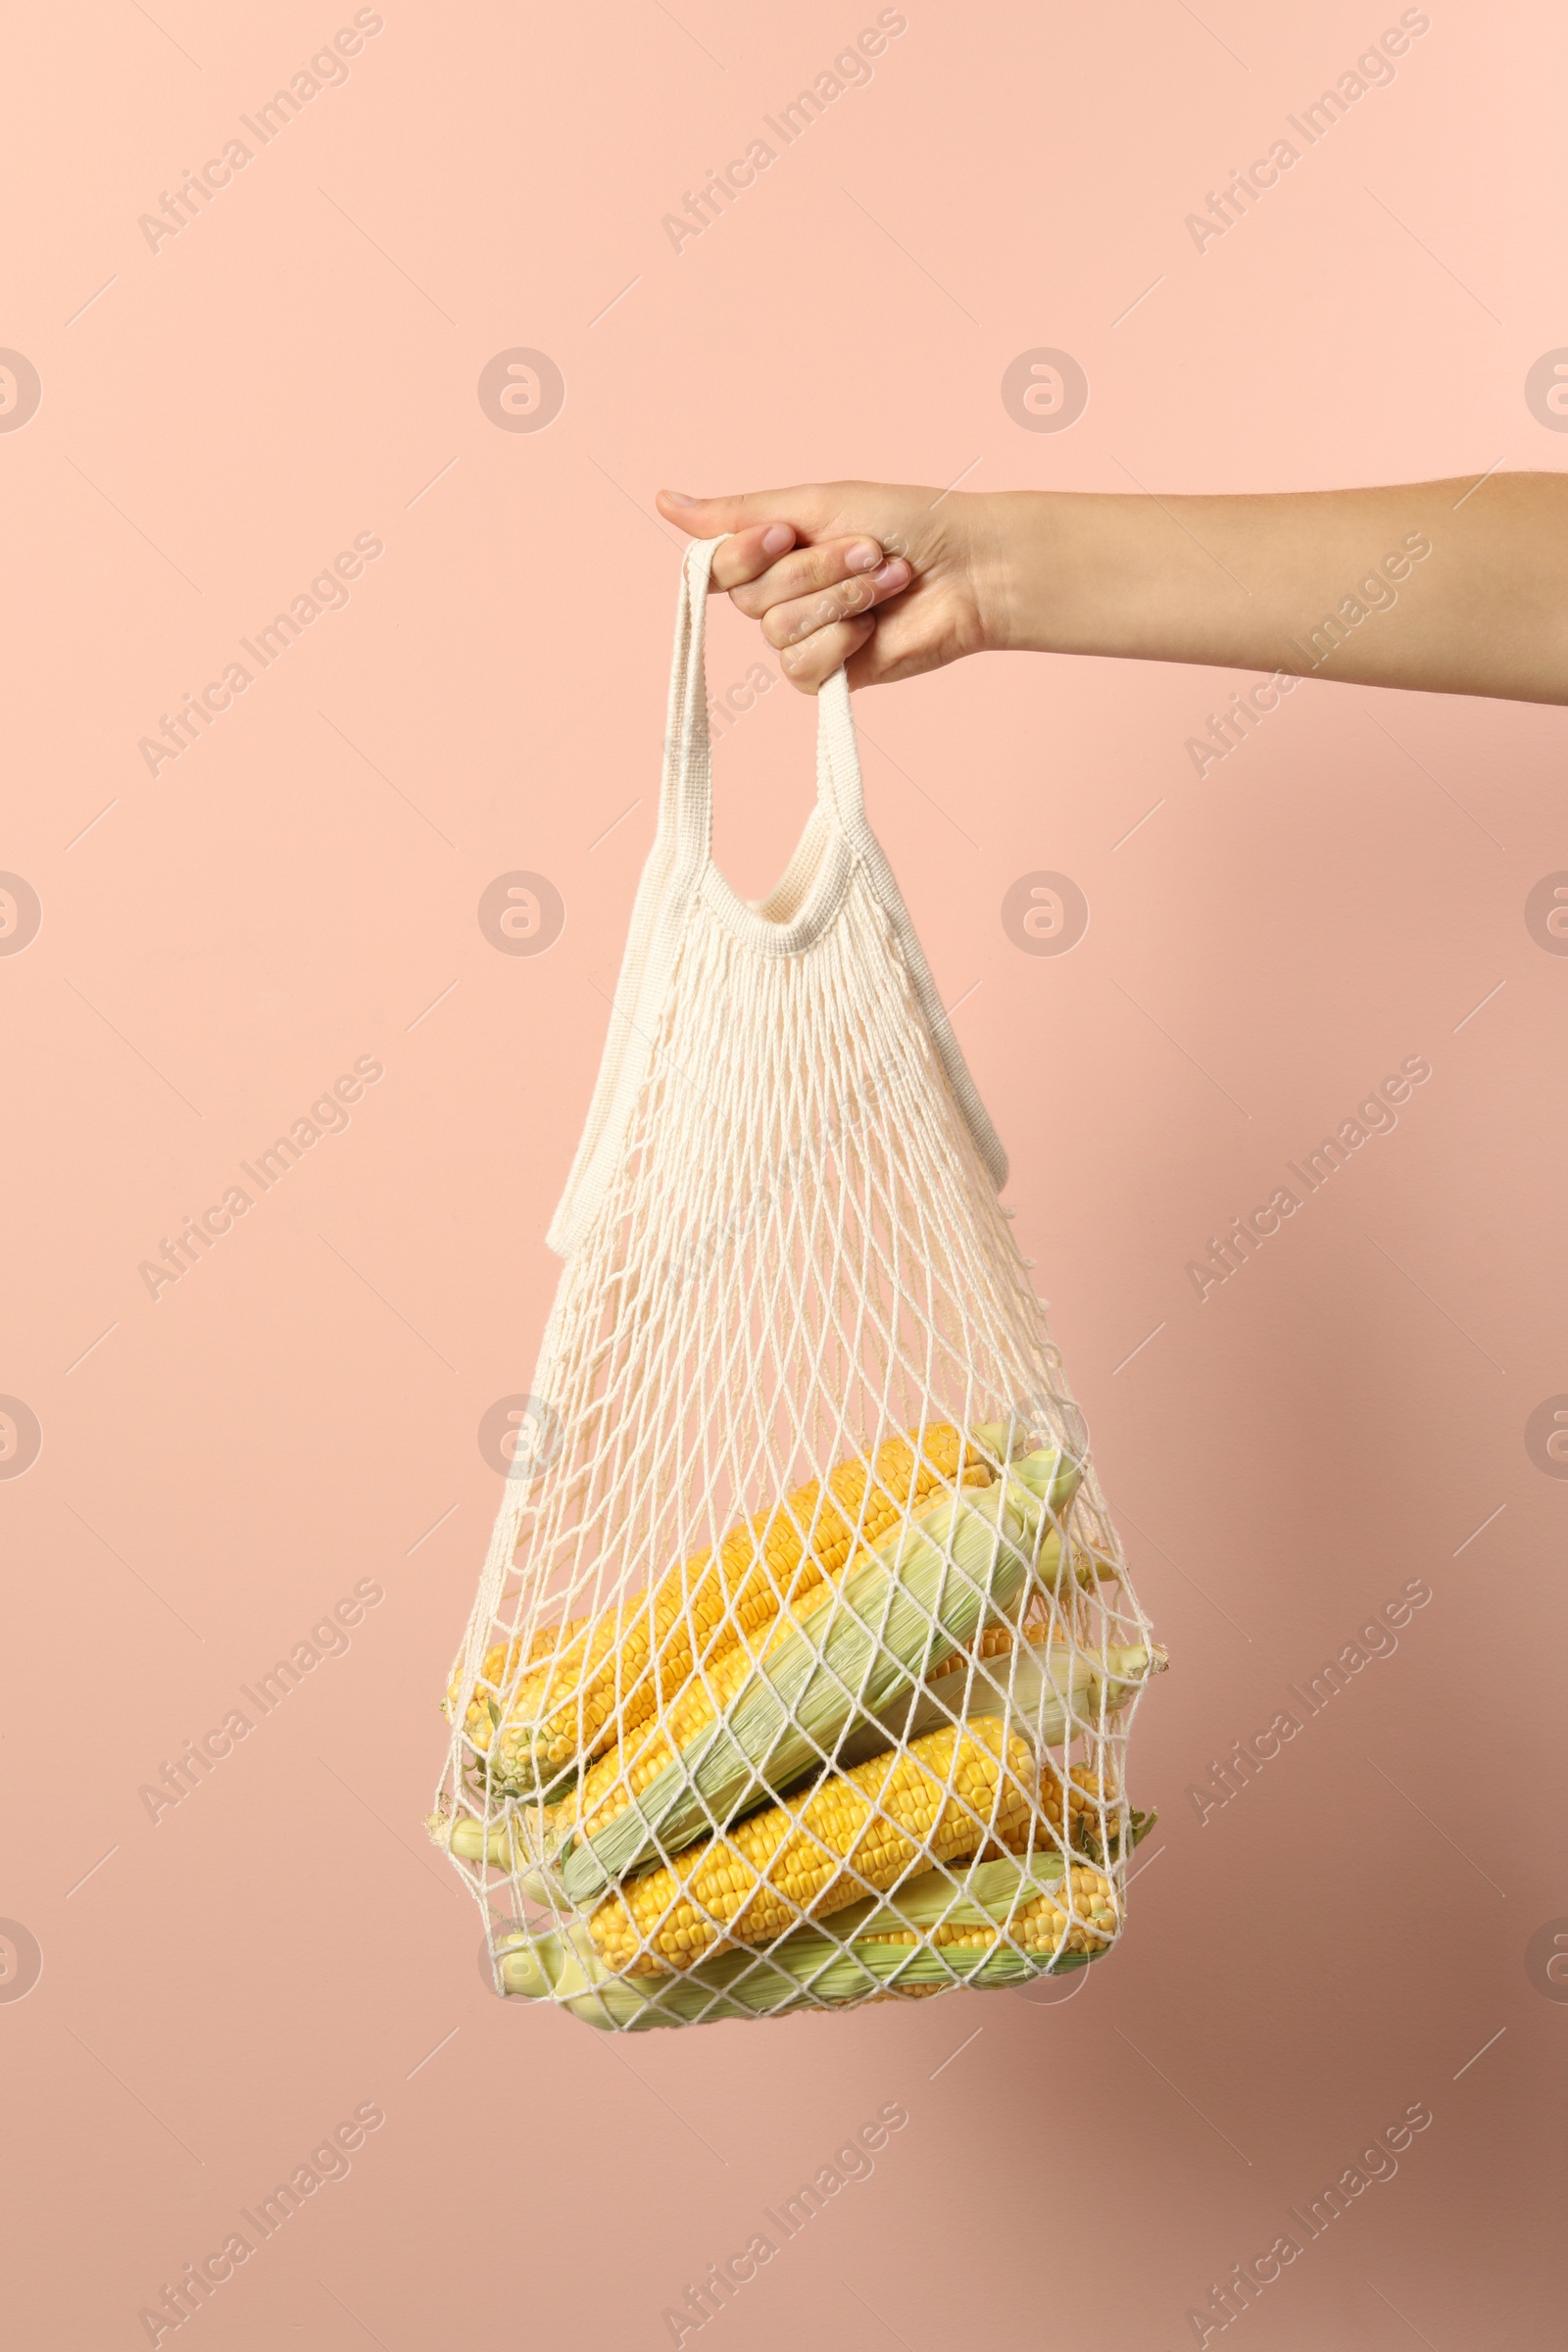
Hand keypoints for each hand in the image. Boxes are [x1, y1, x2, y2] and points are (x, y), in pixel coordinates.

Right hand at [654, 482, 1003, 694]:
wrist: (968, 568)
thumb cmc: (905, 523)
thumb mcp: (814, 502)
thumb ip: (737, 512)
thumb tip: (662, 501)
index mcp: (772, 552)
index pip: (717, 567)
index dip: (745, 555)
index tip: (786, 534)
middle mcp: (781, 597)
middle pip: (753, 600)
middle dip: (814, 572)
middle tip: (867, 551)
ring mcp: (805, 638)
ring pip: (779, 633)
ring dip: (839, 600)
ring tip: (886, 580)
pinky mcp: (831, 675)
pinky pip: (803, 668)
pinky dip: (843, 640)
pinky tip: (876, 626)